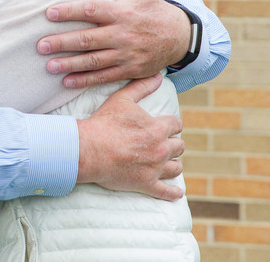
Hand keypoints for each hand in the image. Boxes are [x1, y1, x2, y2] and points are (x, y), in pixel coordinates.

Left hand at [39, 0, 189, 87]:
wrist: (179, 36)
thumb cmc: (151, 8)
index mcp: (121, 12)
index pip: (91, 10)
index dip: (69, 11)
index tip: (48, 12)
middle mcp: (123, 34)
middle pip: (88, 39)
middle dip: (62, 42)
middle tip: (40, 45)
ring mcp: (126, 54)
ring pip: (94, 61)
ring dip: (70, 65)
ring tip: (49, 66)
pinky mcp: (130, 70)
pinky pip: (105, 77)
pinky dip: (85, 81)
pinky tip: (67, 81)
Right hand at [76, 73, 184, 199]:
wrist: (89, 149)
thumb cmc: (104, 123)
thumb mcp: (122, 99)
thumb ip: (141, 87)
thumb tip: (158, 76)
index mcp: (158, 128)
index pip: (176, 125)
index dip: (171, 124)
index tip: (166, 126)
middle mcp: (161, 148)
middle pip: (179, 146)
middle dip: (173, 144)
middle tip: (165, 144)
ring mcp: (155, 168)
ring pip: (176, 167)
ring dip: (173, 164)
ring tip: (168, 163)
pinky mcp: (147, 184)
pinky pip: (166, 192)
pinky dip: (172, 193)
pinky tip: (176, 194)